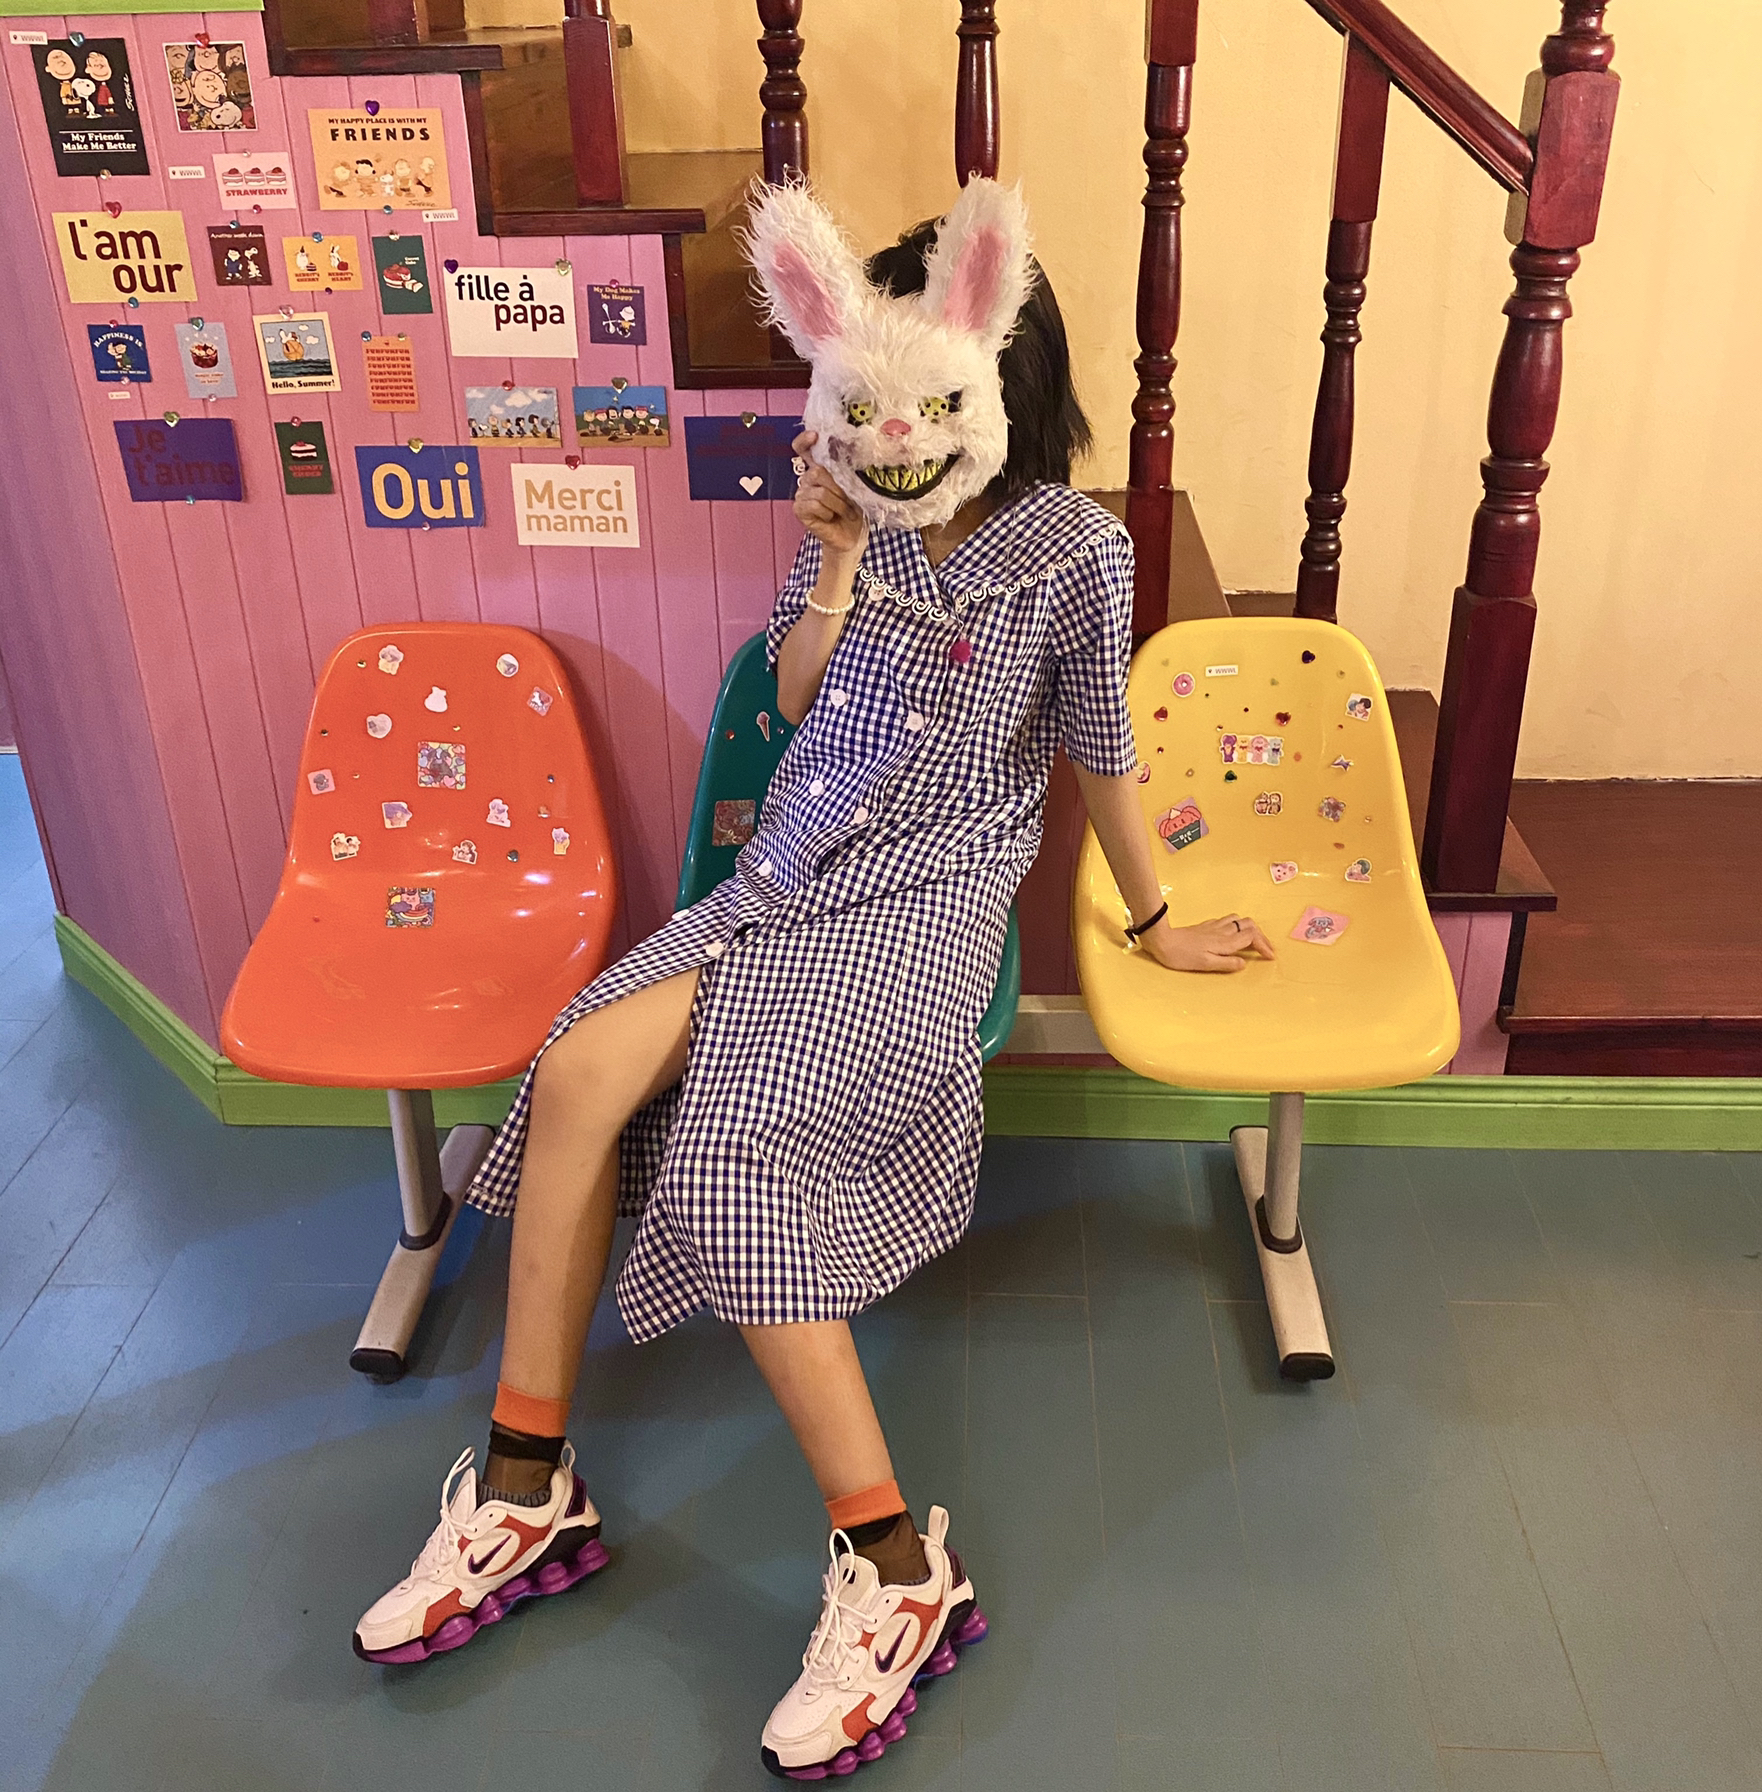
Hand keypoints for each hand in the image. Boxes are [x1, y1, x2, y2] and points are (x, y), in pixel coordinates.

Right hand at [793, 430, 867, 560]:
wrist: (852, 537)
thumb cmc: (854, 511)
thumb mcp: (854, 487)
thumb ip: (846, 471)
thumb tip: (848, 456)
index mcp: (820, 470)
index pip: (803, 449)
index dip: (805, 440)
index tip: (814, 436)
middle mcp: (807, 479)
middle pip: (817, 471)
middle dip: (838, 488)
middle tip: (849, 500)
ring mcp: (801, 494)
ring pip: (820, 491)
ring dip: (838, 504)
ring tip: (844, 512)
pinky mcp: (799, 509)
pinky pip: (815, 504)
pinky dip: (829, 512)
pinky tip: (831, 518)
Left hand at [1138, 913, 1274, 973]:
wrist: (1162, 940)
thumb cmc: (1182, 956)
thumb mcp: (1206, 964)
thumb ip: (1227, 963)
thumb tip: (1244, 963)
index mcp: (1225, 942)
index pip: (1252, 937)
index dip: (1264, 945)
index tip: (1269, 956)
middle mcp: (1223, 931)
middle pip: (1249, 925)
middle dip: (1261, 936)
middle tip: (1266, 950)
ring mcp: (1214, 926)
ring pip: (1239, 920)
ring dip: (1250, 929)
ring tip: (1253, 942)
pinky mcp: (1206, 925)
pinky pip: (1228, 921)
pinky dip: (1237, 926)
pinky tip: (1233, 935)